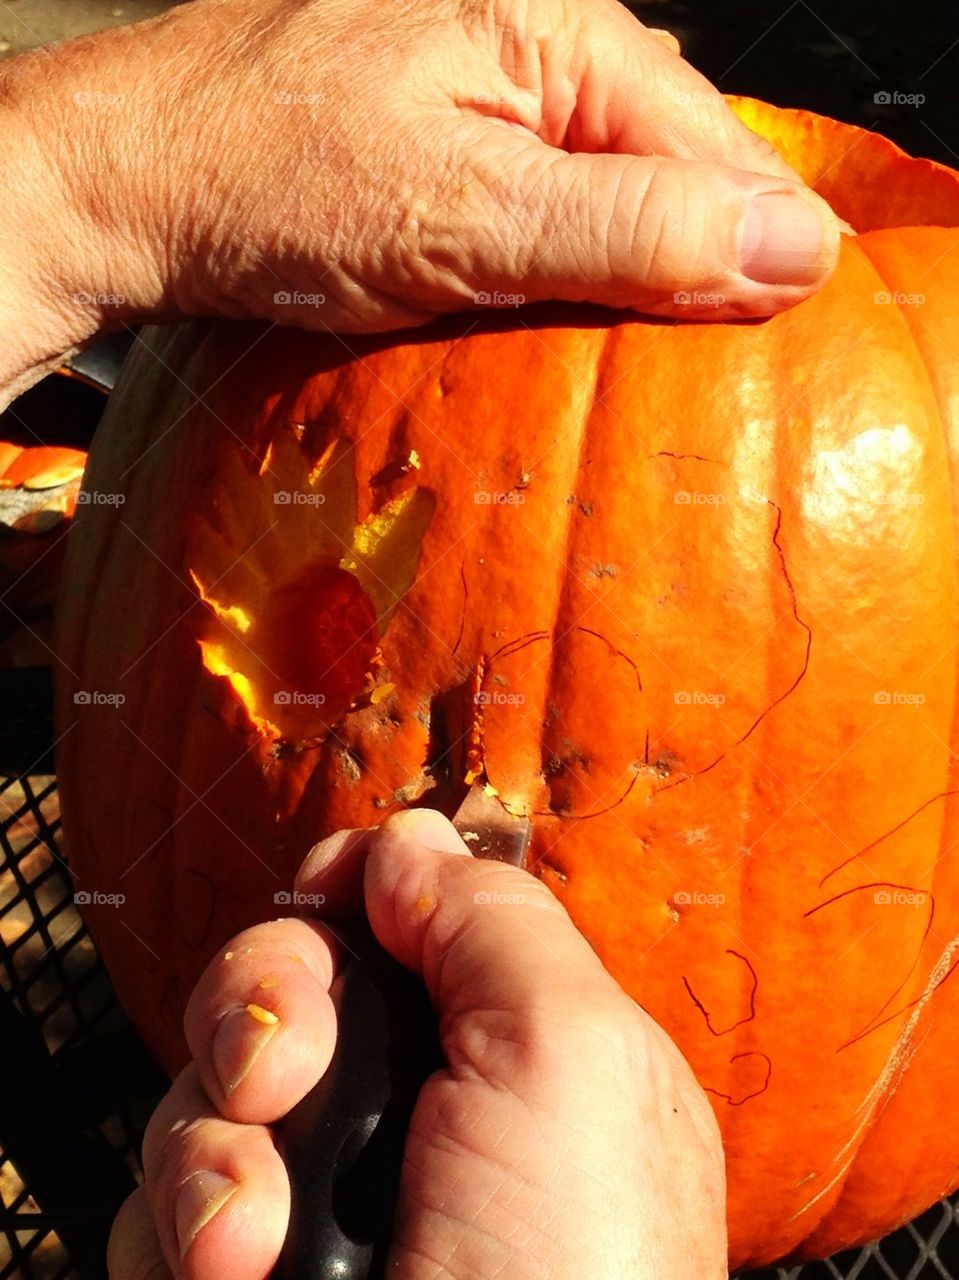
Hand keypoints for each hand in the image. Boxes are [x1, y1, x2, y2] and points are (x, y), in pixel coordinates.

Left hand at [1, 0, 840, 401]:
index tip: (775, 339)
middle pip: (670, 159)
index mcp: (559, 28)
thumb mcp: (469, 223)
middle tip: (705, 362)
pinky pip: (547, 196)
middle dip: (692, 258)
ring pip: (609, 182)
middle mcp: (535, 39)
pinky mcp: (445, 133)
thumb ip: (633, 233)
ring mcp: (485, 85)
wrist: (125, 185)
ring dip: (630, 266)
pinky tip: (560, 307)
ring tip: (640, 348)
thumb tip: (791, 247)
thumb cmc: (275, 188)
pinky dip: (565, 259)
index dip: (753, 244)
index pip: (715, 143)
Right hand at [107, 810, 726, 1277]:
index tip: (341, 904)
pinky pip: (166, 1197)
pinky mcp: (244, 1273)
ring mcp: (326, 1196)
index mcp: (515, 1046)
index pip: (403, 916)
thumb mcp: (575, 1054)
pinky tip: (233, 1279)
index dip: (353, 892)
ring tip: (256, 1238)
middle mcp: (418, 1110)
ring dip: (213, 1145)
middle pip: (290, 976)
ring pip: (210, 1085)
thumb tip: (407, 845)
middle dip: (263, 1000)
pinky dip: (187, 1229)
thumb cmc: (570, 1273)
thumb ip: (492, 919)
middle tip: (278, 1072)